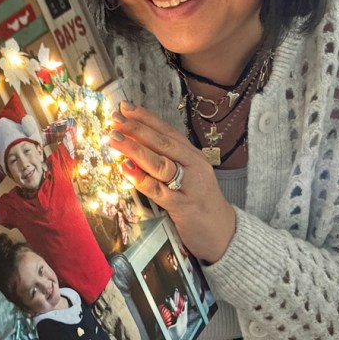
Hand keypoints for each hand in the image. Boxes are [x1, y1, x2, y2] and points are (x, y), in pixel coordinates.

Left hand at [109, 101, 235, 262]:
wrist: (224, 232)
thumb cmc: (201, 203)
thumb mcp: (189, 176)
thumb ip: (169, 161)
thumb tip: (136, 146)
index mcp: (193, 156)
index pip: (168, 131)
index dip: (146, 118)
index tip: (124, 107)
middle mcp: (193, 166)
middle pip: (163, 142)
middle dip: (137, 129)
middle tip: (114, 119)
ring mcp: (189, 186)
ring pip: (160, 163)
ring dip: (135, 149)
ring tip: (114, 139)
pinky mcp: (184, 206)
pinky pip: (159, 190)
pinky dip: (141, 178)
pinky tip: (127, 169)